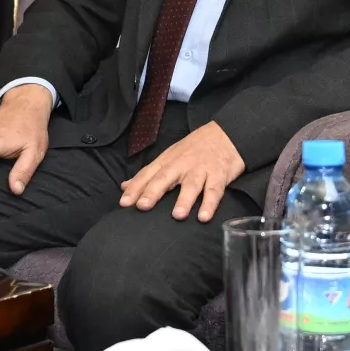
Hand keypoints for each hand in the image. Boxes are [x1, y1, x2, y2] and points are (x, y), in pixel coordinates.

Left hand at [119, 121, 245, 221]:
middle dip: (153, 191)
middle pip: (165, 178)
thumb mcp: (169, 157)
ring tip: (177, 216)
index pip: (148, 174)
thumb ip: (148, 174)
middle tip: (143, 206)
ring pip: (191, 185)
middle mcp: (181, 165)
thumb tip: (124, 186)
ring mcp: (200, 170)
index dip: (136, 188)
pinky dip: (210, 204)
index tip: (124, 203)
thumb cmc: (194, 149)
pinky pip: (215, 191)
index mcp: (167, 161)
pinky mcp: (218, 175)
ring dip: (184, 200)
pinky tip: (204, 217)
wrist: (225, 134)